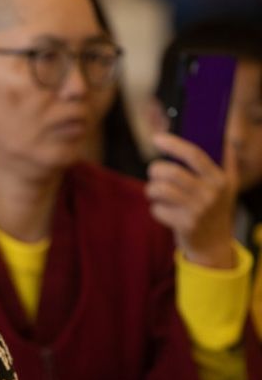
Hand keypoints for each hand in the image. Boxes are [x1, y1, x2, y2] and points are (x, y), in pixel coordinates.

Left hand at [146, 133, 237, 267]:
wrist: (214, 244)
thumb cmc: (216, 208)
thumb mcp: (228, 184)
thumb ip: (226, 160)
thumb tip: (225, 135)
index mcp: (220, 179)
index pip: (194, 155)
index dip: (173, 144)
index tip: (156, 138)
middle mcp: (210, 194)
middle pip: (172, 172)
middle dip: (155, 169)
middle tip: (153, 171)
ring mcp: (197, 211)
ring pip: (161, 190)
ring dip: (151, 188)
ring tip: (154, 191)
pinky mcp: (184, 225)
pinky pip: (157, 209)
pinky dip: (155, 208)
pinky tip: (162, 209)